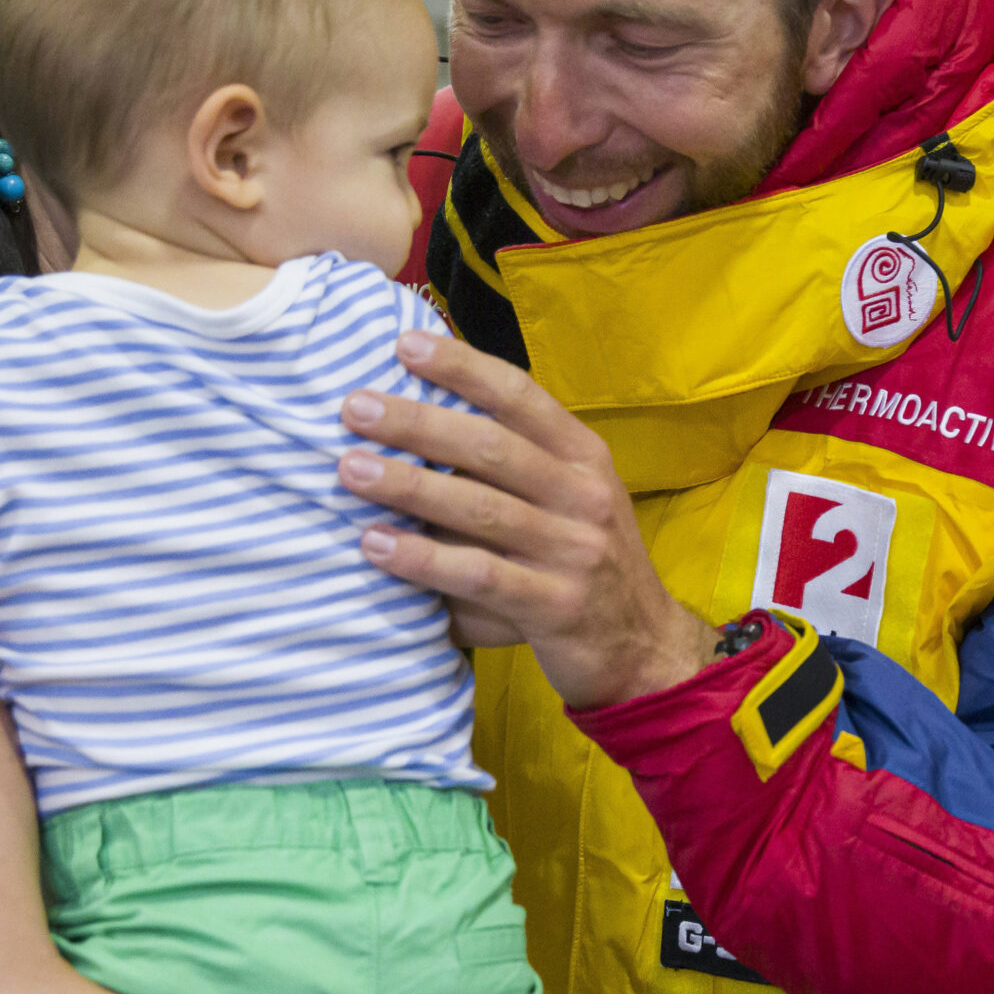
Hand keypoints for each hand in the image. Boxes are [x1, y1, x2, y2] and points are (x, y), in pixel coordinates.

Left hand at [339, 332, 715, 710]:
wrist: (643, 648)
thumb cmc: (583, 562)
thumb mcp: (568, 500)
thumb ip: (512, 468)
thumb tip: (415, 423)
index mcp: (584, 457)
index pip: (519, 397)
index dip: (462, 367)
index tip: (404, 346)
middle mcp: (583, 496)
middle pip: (491, 446)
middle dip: (417, 423)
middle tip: (355, 409)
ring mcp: (574, 551)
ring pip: (480, 508)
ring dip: (408, 485)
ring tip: (350, 470)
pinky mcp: (557, 607)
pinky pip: (480, 575)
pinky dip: (423, 558)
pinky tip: (376, 545)